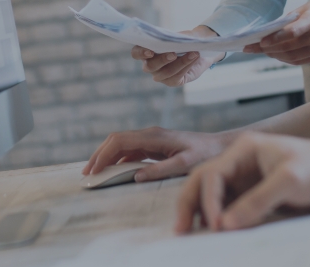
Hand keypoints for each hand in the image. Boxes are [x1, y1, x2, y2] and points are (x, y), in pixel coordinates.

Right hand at [84, 126, 234, 181]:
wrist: (221, 146)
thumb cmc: (207, 154)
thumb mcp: (186, 164)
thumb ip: (161, 169)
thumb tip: (136, 176)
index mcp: (154, 136)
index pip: (120, 141)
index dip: (103, 155)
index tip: (93, 171)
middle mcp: (150, 134)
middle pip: (116, 140)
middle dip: (99, 155)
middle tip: (87, 174)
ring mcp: (152, 139)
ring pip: (121, 144)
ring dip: (106, 157)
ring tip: (95, 174)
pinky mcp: (155, 145)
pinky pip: (130, 150)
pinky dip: (118, 160)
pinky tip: (113, 171)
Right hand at [132, 25, 221, 85]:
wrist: (198, 49)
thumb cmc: (183, 40)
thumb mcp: (178, 36)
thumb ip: (173, 38)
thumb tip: (175, 40)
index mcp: (146, 51)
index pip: (136, 53)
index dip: (141, 53)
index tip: (151, 51)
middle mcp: (150, 65)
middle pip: (150, 66)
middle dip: (162, 60)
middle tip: (173, 54)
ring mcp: (160, 75)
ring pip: (166, 72)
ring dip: (181, 62)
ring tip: (193, 53)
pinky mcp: (172, 81)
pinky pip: (177, 77)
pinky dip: (186, 65)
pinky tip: (194, 57)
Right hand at [174, 129, 309, 233]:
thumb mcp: (291, 181)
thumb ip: (258, 201)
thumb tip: (227, 224)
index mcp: (244, 149)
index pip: (213, 174)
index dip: (208, 201)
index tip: (216, 226)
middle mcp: (240, 161)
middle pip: (203, 181)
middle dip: (190, 204)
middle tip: (180, 231)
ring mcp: (246, 177)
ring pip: (212, 195)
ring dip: (201, 213)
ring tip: (191, 235)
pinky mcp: (255, 193)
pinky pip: (229, 206)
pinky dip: (219, 218)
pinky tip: (216, 232)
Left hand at [243, 0, 309, 64]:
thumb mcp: (303, 9)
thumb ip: (287, 22)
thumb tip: (266, 34)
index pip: (292, 33)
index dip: (275, 39)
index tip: (260, 41)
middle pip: (290, 48)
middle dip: (269, 49)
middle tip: (254, 47)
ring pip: (293, 57)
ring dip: (275, 55)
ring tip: (263, 51)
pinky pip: (301, 61)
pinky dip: (286, 59)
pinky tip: (277, 54)